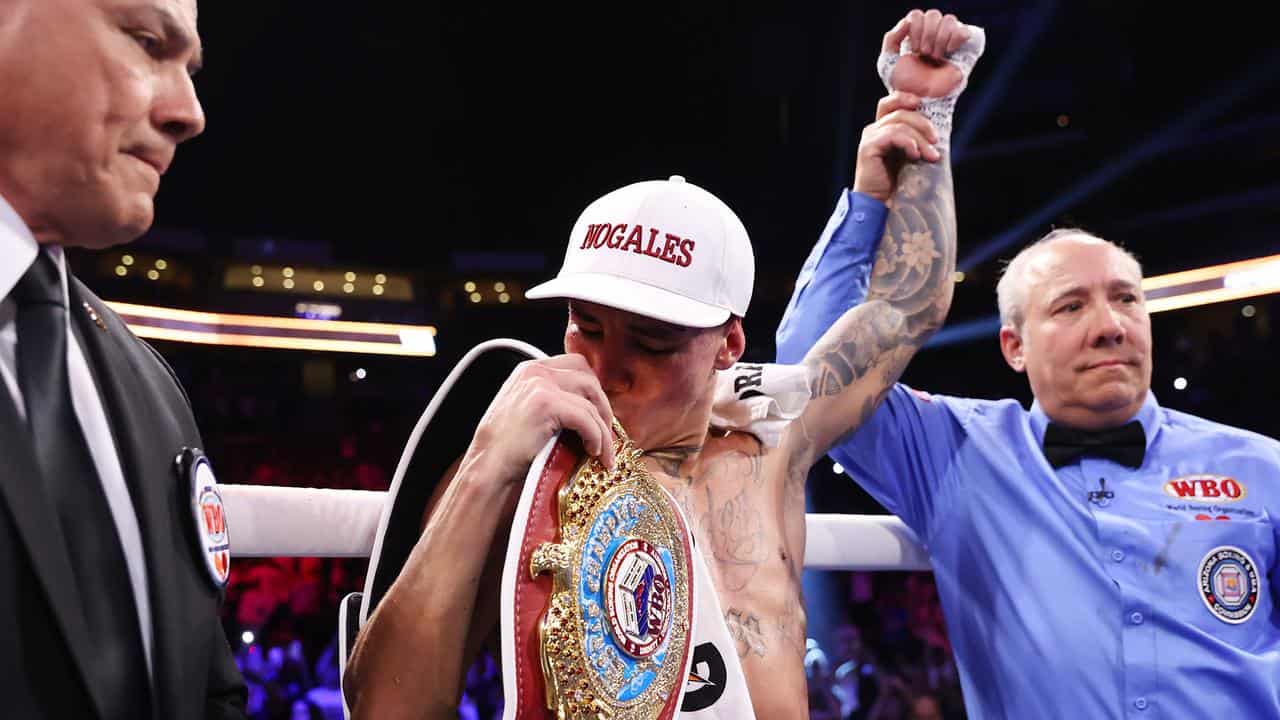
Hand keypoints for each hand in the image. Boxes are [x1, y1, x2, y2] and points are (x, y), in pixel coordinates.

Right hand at [463, 354, 615, 485]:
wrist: (488, 467)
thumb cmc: (507, 447)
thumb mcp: (526, 411)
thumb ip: (551, 399)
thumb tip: (588, 408)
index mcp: (530, 369)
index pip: (576, 364)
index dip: (593, 389)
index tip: (600, 413)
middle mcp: (535, 371)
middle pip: (588, 378)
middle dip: (603, 407)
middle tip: (607, 432)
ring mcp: (540, 385)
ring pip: (590, 402)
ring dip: (603, 430)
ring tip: (604, 452)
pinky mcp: (546, 404)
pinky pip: (586, 419)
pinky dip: (596, 437)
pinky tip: (594, 452)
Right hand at [852, 91, 938, 201]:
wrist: (880, 204)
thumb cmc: (898, 182)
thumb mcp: (911, 155)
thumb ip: (917, 139)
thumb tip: (936, 131)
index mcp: (883, 129)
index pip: (891, 102)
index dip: (905, 97)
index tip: (922, 104)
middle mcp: (874, 130)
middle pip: (900, 111)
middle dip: (923, 124)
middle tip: (936, 141)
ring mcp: (870, 137)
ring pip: (899, 123)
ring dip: (920, 138)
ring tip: (931, 155)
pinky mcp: (868, 147)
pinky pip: (893, 135)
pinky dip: (908, 143)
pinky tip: (915, 156)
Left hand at [884, 9, 969, 97]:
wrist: (922, 102)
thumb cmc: (905, 86)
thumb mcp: (888, 62)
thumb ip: (891, 38)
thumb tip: (907, 21)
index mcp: (916, 35)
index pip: (917, 15)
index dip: (914, 30)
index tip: (913, 50)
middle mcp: (933, 35)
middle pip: (933, 14)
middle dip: (926, 35)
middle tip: (924, 55)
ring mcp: (949, 41)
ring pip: (948, 19)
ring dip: (939, 39)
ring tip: (936, 57)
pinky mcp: (964, 49)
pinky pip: (963, 29)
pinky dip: (955, 38)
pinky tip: (949, 52)